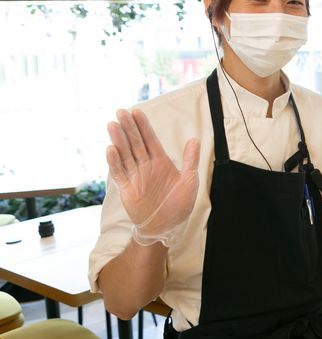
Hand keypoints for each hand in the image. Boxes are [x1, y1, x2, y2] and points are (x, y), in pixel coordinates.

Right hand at [106, 109, 199, 245]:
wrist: (167, 227)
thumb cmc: (179, 205)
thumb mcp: (190, 181)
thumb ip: (190, 160)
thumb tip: (195, 139)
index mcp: (160, 162)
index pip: (150, 140)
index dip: (143, 126)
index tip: (137, 112)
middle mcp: (146, 166)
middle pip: (135, 143)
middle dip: (128, 128)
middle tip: (121, 111)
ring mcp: (135, 177)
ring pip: (125, 154)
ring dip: (119, 140)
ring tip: (112, 125)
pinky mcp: (127, 189)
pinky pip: (119, 174)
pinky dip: (115, 162)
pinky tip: (111, 149)